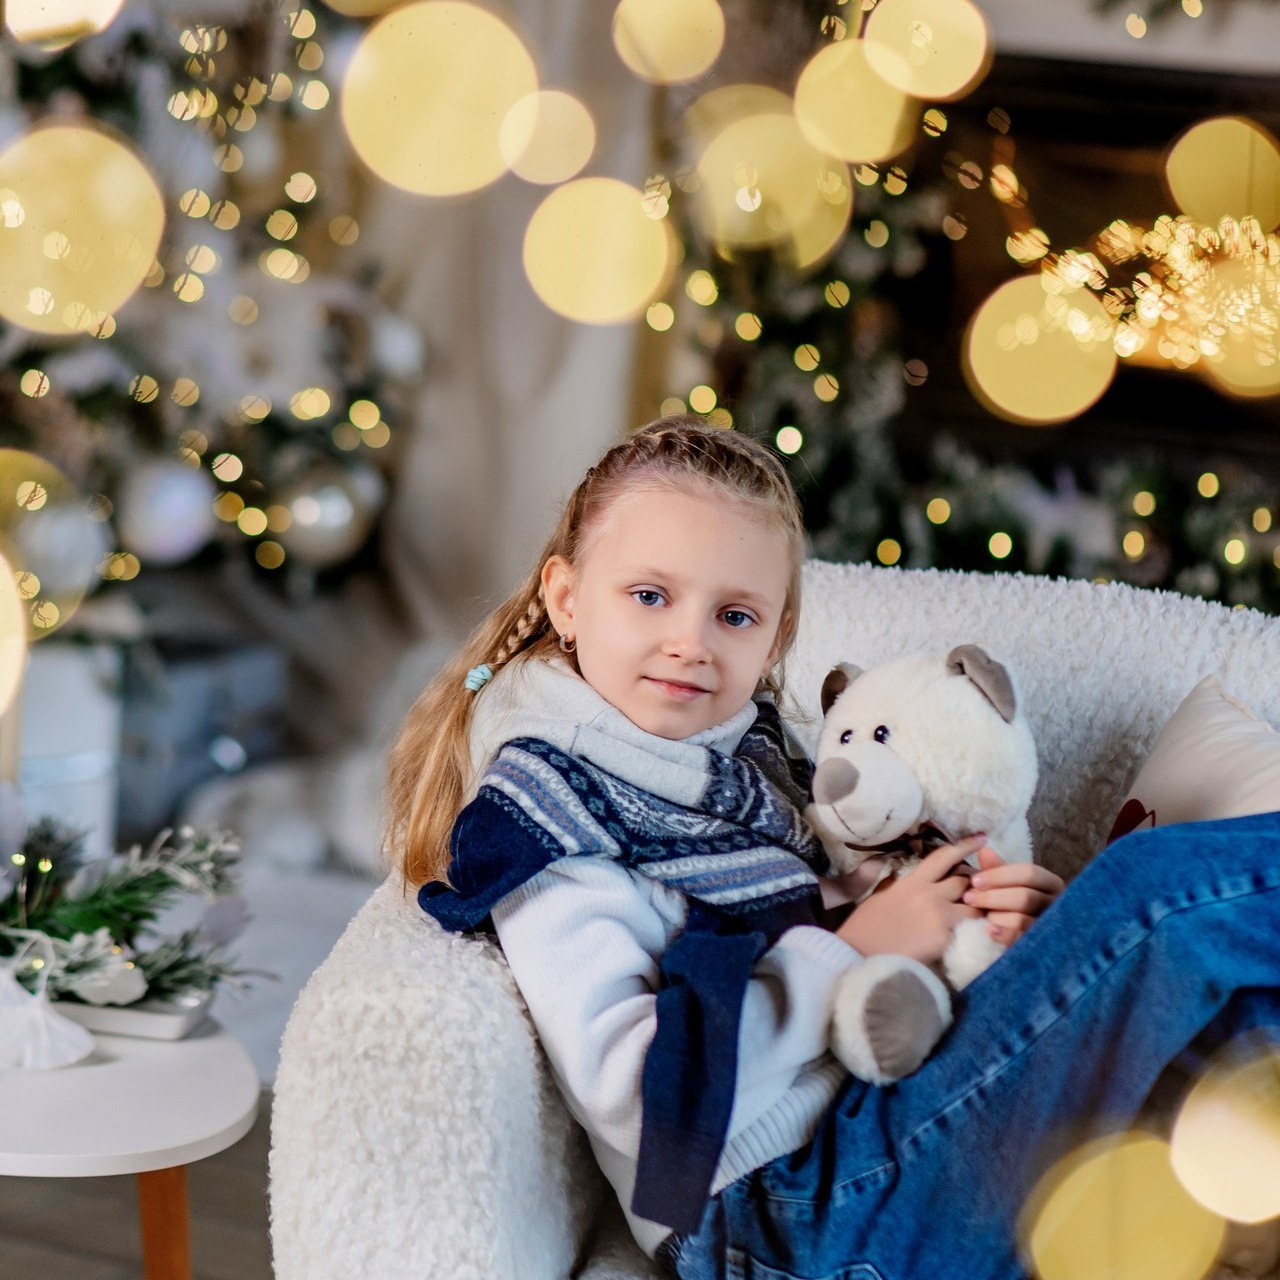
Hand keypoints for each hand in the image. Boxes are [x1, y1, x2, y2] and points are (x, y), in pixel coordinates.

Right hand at [835, 835, 985, 965]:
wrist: (859, 954)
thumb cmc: (866, 926)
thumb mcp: (882, 895)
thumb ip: (900, 885)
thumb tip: (905, 879)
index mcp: (913, 881)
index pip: (944, 857)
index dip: (965, 845)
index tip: (983, 837)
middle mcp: (930, 894)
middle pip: (966, 880)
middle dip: (976, 883)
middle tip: (983, 887)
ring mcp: (940, 916)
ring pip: (974, 907)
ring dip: (978, 910)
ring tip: (981, 915)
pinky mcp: (945, 939)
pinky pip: (968, 931)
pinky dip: (972, 931)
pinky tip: (975, 935)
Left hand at [961, 847, 1063, 944]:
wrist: (1027, 941)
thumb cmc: (1012, 904)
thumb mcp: (1007, 884)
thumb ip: (997, 869)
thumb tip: (984, 850)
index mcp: (1051, 883)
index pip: (1028, 872)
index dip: (999, 875)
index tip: (975, 880)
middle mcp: (1057, 905)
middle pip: (1024, 896)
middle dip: (992, 896)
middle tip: (968, 898)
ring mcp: (1050, 928)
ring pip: (1021, 919)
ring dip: (995, 914)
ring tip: (979, 914)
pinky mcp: (1041, 947)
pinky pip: (1020, 940)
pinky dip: (1003, 933)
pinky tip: (988, 929)